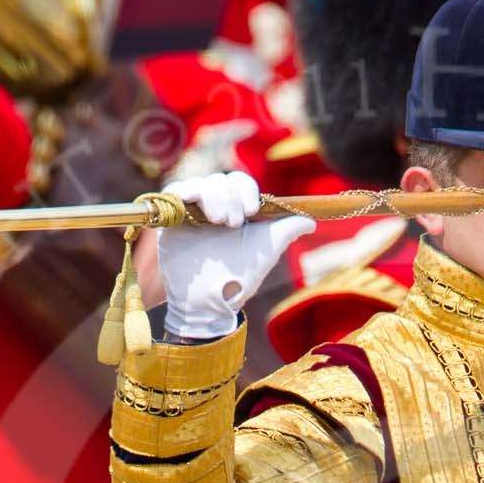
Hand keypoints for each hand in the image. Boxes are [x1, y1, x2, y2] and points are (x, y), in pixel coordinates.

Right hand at [158, 170, 312, 339]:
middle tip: (232, 223)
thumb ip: (287, 231)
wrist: (211, 301)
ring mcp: (192, 211)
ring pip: (199, 185)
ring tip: (217, 221)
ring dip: (211, 197)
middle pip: (220, 181)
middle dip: (229, 197)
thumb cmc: (239, 276)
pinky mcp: (172, 219)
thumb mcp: (267, 250)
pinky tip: (189, 201)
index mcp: (236, 209)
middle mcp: (214, 206)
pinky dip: (181, 192)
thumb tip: (311, 221)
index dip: (246, 191)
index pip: (240, 183)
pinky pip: (173, 193)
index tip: (251, 211)